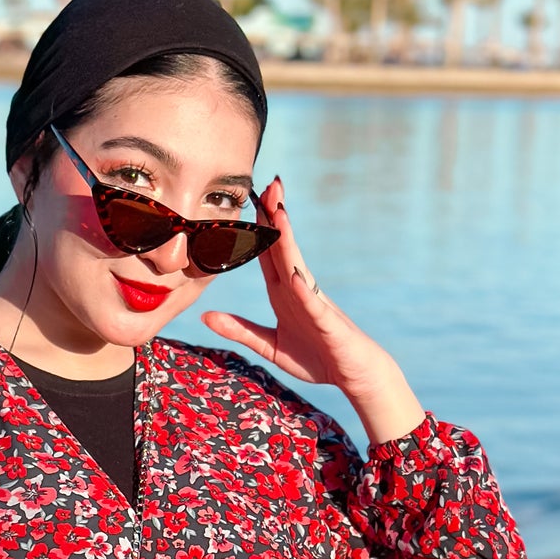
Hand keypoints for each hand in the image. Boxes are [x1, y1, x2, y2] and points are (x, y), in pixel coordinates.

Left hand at [200, 175, 425, 446]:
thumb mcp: (270, 346)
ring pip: (297, 266)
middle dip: (276, 216)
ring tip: (279, 212)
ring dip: (288, 240)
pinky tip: (293, 275)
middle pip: (284, 247)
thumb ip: (240, 330)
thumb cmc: (317, 357)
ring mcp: (315, 303)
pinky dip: (303, 290)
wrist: (354, 374)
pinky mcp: (328, 323)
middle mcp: (298, 290)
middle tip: (267, 184)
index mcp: (283, 293)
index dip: (257, 227)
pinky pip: (314, 305)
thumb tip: (205, 316)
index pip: (267, 253)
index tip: (249, 198)